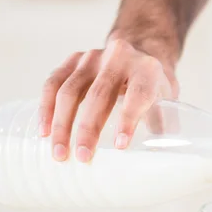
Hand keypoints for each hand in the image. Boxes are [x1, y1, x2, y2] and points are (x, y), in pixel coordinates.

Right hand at [38, 38, 176, 161]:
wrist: (141, 53)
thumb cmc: (153, 86)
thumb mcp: (166, 101)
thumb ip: (162, 125)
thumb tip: (156, 159)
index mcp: (147, 70)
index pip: (137, 94)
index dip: (128, 120)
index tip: (120, 146)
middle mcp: (119, 57)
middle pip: (99, 95)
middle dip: (89, 129)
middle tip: (84, 157)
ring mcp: (93, 56)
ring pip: (70, 90)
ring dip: (62, 124)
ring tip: (60, 152)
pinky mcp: (73, 59)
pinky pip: (53, 83)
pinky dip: (47, 108)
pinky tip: (44, 131)